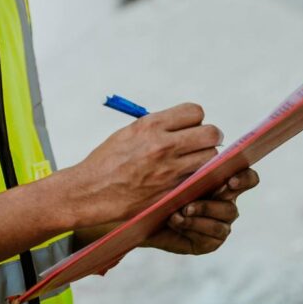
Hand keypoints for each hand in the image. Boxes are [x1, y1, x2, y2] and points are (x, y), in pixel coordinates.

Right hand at [60, 103, 222, 227]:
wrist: (92, 191)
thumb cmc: (106, 162)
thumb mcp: (129, 132)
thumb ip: (156, 127)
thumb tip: (180, 125)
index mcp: (151, 125)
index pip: (195, 112)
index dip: (195, 119)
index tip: (191, 127)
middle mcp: (163, 145)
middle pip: (211, 134)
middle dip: (209, 137)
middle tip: (201, 144)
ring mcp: (170, 170)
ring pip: (210, 157)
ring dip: (205, 159)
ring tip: (193, 162)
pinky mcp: (172, 191)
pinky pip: (199, 179)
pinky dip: (197, 178)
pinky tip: (186, 178)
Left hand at [142, 168, 259, 254]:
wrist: (144, 214)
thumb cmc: (160, 188)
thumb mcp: (174, 173)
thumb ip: (190, 166)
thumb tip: (196, 156)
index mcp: (222, 183)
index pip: (246, 178)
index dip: (244, 179)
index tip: (231, 180)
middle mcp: (224, 204)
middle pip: (233, 205)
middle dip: (210, 206)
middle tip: (189, 205)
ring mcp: (219, 225)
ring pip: (220, 223)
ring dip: (198, 217)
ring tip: (178, 213)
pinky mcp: (209, 242)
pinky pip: (208, 237)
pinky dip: (191, 228)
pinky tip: (175, 222)